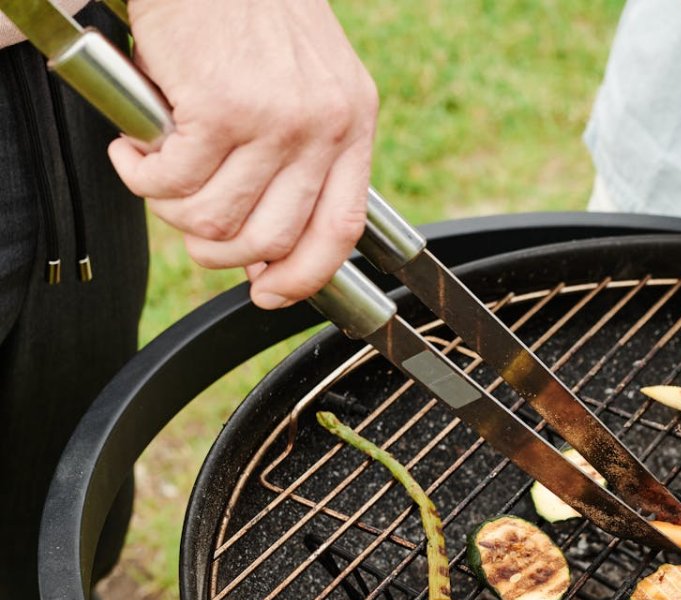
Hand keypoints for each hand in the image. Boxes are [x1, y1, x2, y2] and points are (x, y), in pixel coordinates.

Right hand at [108, 0, 377, 308]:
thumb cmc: (247, 10)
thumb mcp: (303, 83)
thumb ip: (297, 157)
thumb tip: (267, 246)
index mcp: (350, 123)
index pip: (340, 229)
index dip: (303, 277)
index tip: (269, 294)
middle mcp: (322, 126)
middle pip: (269, 239)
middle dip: (215, 248)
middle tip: (185, 217)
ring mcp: (275, 120)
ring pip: (214, 219)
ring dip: (169, 207)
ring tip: (155, 168)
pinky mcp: (220, 108)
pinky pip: (171, 181)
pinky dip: (139, 173)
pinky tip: (133, 144)